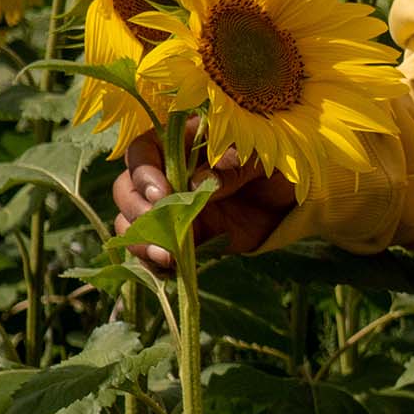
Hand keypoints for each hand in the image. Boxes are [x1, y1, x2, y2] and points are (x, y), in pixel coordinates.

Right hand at [112, 130, 295, 272]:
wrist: (287, 201)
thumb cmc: (271, 165)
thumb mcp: (259, 158)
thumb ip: (232, 167)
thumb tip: (197, 183)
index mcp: (178, 144)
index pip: (141, 151)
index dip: (143, 171)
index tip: (161, 193)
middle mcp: (164, 175)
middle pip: (126, 189)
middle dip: (136, 209)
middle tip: (159, 225)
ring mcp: (167, 209)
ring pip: (131, 222)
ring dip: (141, 240)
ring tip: (165, 256)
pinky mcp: (177, 238)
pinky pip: (152, 251)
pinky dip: (153, 263)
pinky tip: (169, 270)